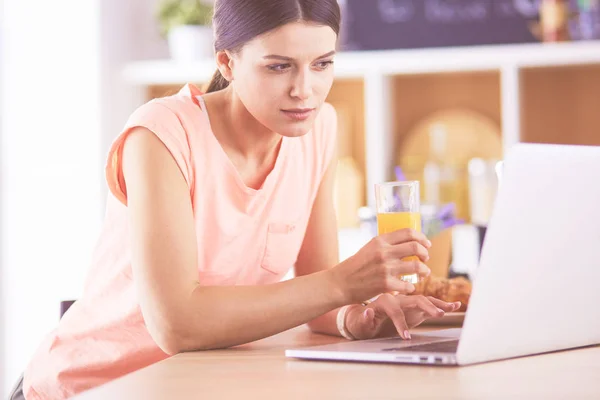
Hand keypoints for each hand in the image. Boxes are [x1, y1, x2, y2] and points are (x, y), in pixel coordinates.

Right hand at [329, 229, 431, 304]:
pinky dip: (411, 287)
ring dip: (424, 270)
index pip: (408, 232)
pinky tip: (408, 287)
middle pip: (416, 247)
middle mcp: (384, 252)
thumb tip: (406, 243)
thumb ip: (386, 245)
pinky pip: (408, 285)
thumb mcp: (369, 248)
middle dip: (425, 253)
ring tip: (424, 273)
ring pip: (416, 266)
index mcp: (380, 240)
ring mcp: (385, 268)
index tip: (426, 244)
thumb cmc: (356, 266)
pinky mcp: (386, 284)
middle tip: (425, 259)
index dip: (421, 238)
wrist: (341, 283)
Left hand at [344, 293, 461, 339]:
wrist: (366, 319)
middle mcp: (398, 299)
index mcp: (384, 301)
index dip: (400, 323)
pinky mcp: (415, 309)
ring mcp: (408, 303)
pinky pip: (430, 306)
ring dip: (438, 305)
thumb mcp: (360, 323)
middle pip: (414, 300)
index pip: (395, 309)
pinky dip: (442, 306)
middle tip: (438, 315)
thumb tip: (368, 311)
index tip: (406, 337)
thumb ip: (365, 319)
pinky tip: (454, 306)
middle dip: (427, 307)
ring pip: (425, 301)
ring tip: (452, 307)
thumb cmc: (363, 322)